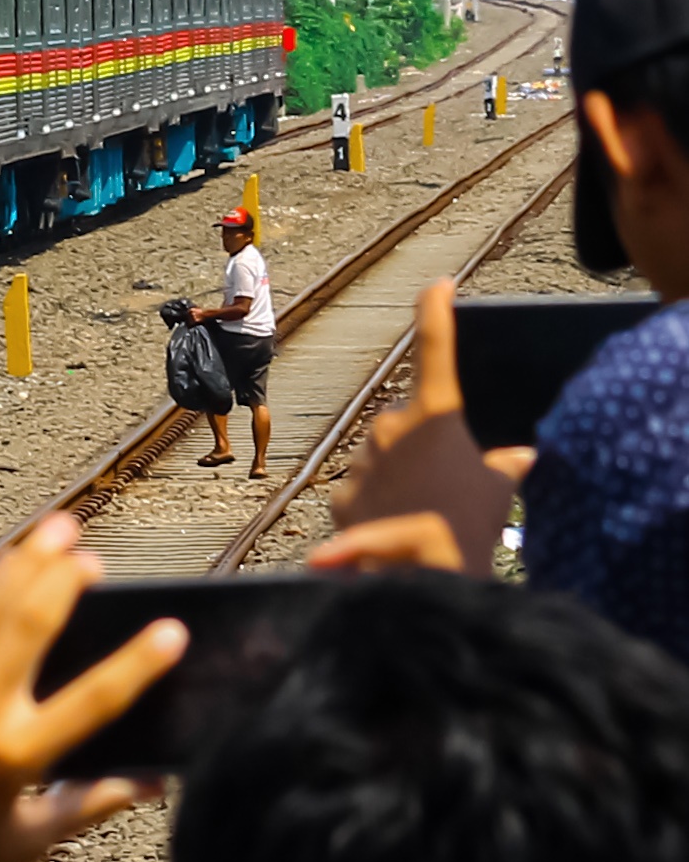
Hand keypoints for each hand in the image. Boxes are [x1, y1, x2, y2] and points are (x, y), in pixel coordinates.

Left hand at [0, 515, 178, 861]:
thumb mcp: (25, 844)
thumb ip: (90, 805)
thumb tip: (152, 783)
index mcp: (17, 757)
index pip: (96, 698)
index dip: (138, 662)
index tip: (171, 630)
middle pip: (32, 625)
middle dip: (64, 579)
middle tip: (90, 553)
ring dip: (22, 567)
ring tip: (55, 531)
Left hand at [313, 283, 524, 578]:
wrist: (422, 576)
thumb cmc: (467, 526)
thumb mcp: (499, 489)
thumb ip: (505, 464)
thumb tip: (520, 456)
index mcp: (434, 413)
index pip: (435, 346)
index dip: (436, 310)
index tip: (437, 285)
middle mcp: (390, 426)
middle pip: (407, 424)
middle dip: (424, 448)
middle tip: (446, 486)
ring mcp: (361, 459)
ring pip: (382, 459)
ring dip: (401, 479)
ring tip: (424, 514)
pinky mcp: (341, 491)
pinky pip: (363, 490)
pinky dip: (378, 505)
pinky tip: (395, 529)